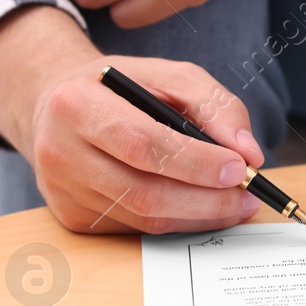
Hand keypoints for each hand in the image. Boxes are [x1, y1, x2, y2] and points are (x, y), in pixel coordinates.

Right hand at [0, 6, 265, 232]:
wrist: (58, 107)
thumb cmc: (120, 88)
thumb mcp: (169, 76)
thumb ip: (214, 105)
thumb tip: (247, 151)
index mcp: (77, 104)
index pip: (142, 143)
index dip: (196, 161)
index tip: (240, 168)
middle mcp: (60, 152)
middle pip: (144, 191)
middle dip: (207, 200)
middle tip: (248, 195)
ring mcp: (63, 191)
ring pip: (143, 218)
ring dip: (199, 216)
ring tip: (235, 203)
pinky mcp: (72, 217)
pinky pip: (136, 228)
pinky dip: (177, 221)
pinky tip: (201, 208)